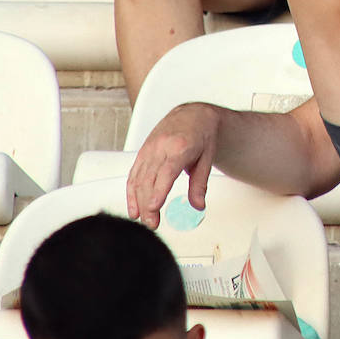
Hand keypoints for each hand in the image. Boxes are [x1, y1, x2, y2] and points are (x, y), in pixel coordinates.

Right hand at [126, 103, 219, 228]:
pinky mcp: (143, 151)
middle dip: (147, 204)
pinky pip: (134, 173)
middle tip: (152, 223)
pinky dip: (131, 192)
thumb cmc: (202, 134)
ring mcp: (149, 149)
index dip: (158, 191)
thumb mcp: (208, 158)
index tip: (153, 208)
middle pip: (149, 179)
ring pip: (138, 178)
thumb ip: (200, 184)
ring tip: (142, 219)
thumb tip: (198, 206)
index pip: (166, 172)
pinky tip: (134, 206)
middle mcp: (161, 147)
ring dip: (138, 201)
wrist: (193, 114)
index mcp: (180, 147)